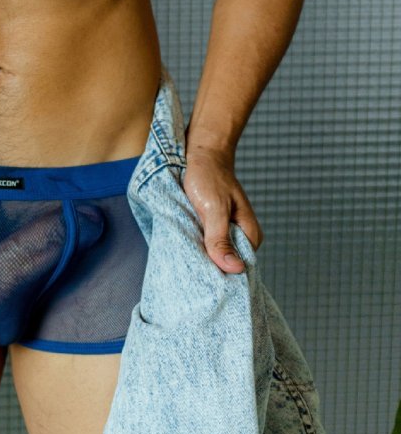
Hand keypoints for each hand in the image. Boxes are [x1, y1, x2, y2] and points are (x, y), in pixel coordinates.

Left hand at [181, 146, 263, 273]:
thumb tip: (235, 269)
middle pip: (226, 263)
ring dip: (200, 254)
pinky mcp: (213, 225)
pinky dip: (195, 243)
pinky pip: (205, 241)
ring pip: (214, 252)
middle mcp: (241, 236)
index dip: (221, 276)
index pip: (239, 269)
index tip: (202, 282)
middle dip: (208, 266)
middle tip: (187, 270)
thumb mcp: (213, 208)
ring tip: (183, 259)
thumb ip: (220, 238)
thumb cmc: (208, 176)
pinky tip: (183, 245)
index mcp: (250, 235)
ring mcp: (227, 231)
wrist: (201, 151)